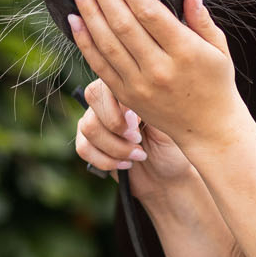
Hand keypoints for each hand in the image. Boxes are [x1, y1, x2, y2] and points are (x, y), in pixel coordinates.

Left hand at [67, 0, 242, 154]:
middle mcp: (159, 68)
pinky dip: (84, 40)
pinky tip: (73, 18)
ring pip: (106, 41)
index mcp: (185, 51)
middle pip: (122, 23)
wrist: (208, 129)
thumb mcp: (219, 48)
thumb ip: (201, 18)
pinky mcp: (126, 95)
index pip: (149, 12)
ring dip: (88, 10)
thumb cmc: (216, 83)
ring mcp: (139, 84)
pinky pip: (99, 64)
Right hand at [74, 77, 198, 201]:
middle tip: (138, 139)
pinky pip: (83, 147)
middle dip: (115, 124)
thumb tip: (128, 107)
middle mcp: (109, 100)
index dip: (119, 104)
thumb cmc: (172, 147)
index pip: (110, 81)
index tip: (138, 123)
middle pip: (93, 97)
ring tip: (137, 154)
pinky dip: (105, 160)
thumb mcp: (167, 126)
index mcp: (129, 88)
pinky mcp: (88, 142)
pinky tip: (125, 164)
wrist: (166, 175)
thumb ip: (148, 109)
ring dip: (114, 146)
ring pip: (89, 126)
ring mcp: (95, 120)